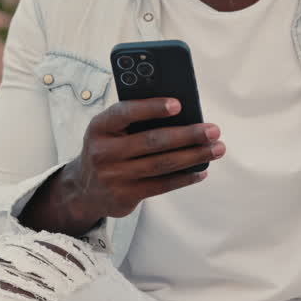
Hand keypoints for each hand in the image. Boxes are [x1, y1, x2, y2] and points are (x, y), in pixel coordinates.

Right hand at [20, 96, 222, 234]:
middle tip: (213, 130)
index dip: (151, 108)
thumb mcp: (109, 130)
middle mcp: (103, 151)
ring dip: (193, 156)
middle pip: (153, 141)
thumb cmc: (107, 148)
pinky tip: (201, 170)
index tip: (178, 104)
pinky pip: (161, 185)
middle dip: (188, 135)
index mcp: (99, 127)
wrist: (84, 188)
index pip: (125, 112)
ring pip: (162, 164)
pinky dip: (185, 177)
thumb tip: (181, 115)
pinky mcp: (125, 196)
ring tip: (216, 149)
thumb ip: (133, 120)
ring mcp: (114, 176)